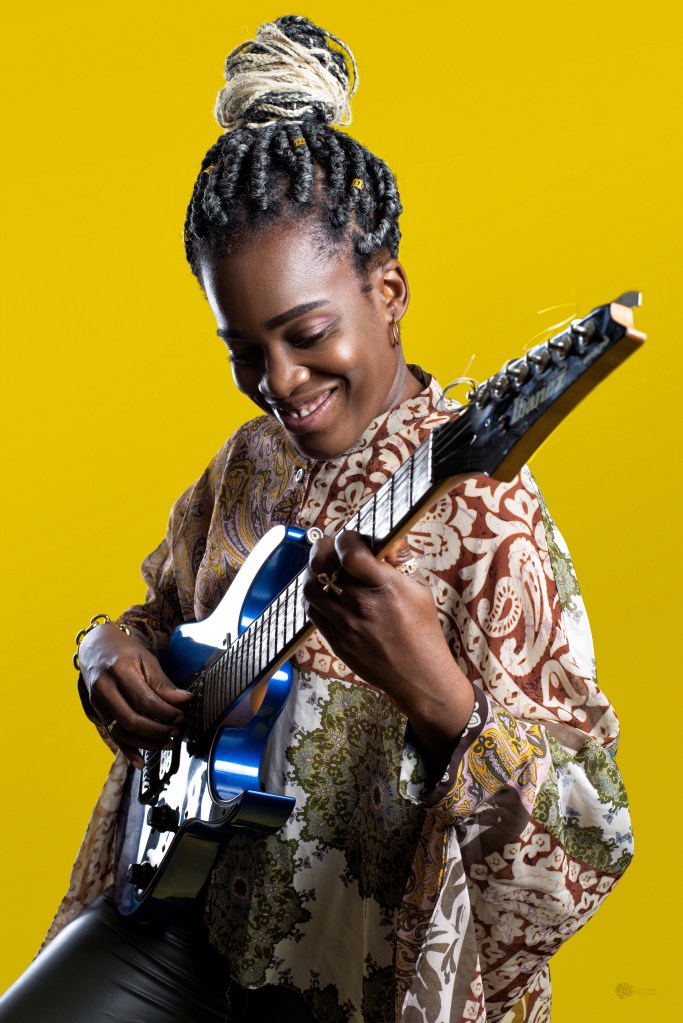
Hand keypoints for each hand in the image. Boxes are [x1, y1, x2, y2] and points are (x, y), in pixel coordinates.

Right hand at [78, 624, 191, 768]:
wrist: (97, 646)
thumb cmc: (125, 651)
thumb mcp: (147, 659)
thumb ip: (163, 683)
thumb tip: (185, 700)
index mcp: (120, 670)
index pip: (144, 700)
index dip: (166, 712)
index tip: (182, 716)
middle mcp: (104, 688)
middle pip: (131, 720)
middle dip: (157, 731)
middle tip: (176, 731)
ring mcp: (97, 702)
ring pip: (121, 731)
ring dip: (146, 743)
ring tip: (167, 743)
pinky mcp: (97, 711)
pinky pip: (112, 734)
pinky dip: (127, 750)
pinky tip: (141, 761)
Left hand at [302, 532, 474, 774]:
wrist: (418, 676)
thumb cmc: (422, 629)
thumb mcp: (420, 589)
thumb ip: (401, 560)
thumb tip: (388, 535)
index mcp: (386, 588)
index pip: (350, 553)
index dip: (344, 538)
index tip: (350, 537)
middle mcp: (362, 605)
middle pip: (323, 566)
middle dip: (322, 549)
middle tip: (330, 547)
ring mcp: (345, 625)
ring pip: (311, 587)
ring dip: (314, 573)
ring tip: (325, 569)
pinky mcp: (335, 641)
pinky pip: (312, 610)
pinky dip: (315, 596)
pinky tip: (327, 593)